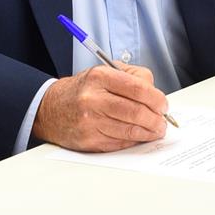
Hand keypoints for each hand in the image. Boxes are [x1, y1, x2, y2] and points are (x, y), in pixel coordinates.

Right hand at [32, 63, 168, 151]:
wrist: (51, 108)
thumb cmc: (83, 89)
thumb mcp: (104, 71)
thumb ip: (132, 76)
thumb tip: (155, 93)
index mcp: (100, 76)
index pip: (137, 88)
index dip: (156, 98)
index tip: (164, 104)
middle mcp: (93, 98)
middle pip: (136, 111)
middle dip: (156, 119)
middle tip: (163, 121)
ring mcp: (90, 122)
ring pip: (130, 130)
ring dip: (149, 132)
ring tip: (156, 129)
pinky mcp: (89, 141)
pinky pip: (120, 143)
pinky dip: (134, 141)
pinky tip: (139, 136)